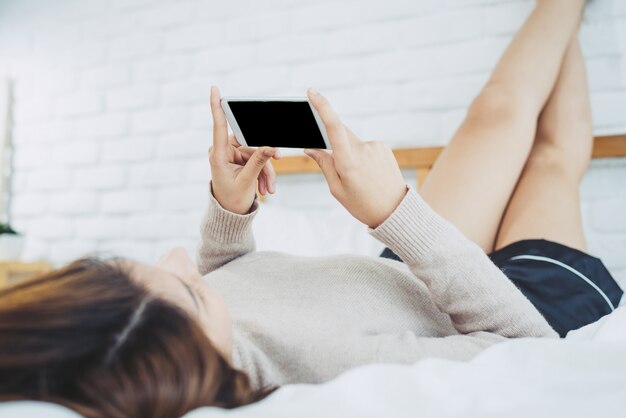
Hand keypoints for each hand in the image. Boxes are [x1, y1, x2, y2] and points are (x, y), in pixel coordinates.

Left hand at [209, 86, 279, 213]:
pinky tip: (266, 189)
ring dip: (266, 173)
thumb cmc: (232, 198)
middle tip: (274, 175)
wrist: (231, 213)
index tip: (214, 89)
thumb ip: (259, 162)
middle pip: (251, 145)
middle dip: (264, 163)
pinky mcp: (242, 159)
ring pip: (259, 154)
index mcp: (218, 154)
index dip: (217, 107)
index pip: (219, 125)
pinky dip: (265, 175)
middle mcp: (224, 150)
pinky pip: (259, 160)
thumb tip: (271, 148)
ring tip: (269, 190)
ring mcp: (234, 155)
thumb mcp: (247, 181)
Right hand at [304, 88, 406, 228]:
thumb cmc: (362, 204)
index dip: (322, 106)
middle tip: (337, 165)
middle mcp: (363, 150)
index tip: (312, 92)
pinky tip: (368, 173)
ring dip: (348, 152)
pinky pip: (364, 146)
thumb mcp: (337, 189)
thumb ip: (324, 165)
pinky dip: (360, 155)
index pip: (333, 127)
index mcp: (348, 162)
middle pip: (340, 132)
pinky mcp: (383, 147)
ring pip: (352, 141)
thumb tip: (311, 148)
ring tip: (359, 177)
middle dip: (331, 140)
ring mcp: (375, 147)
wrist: (395, 210)